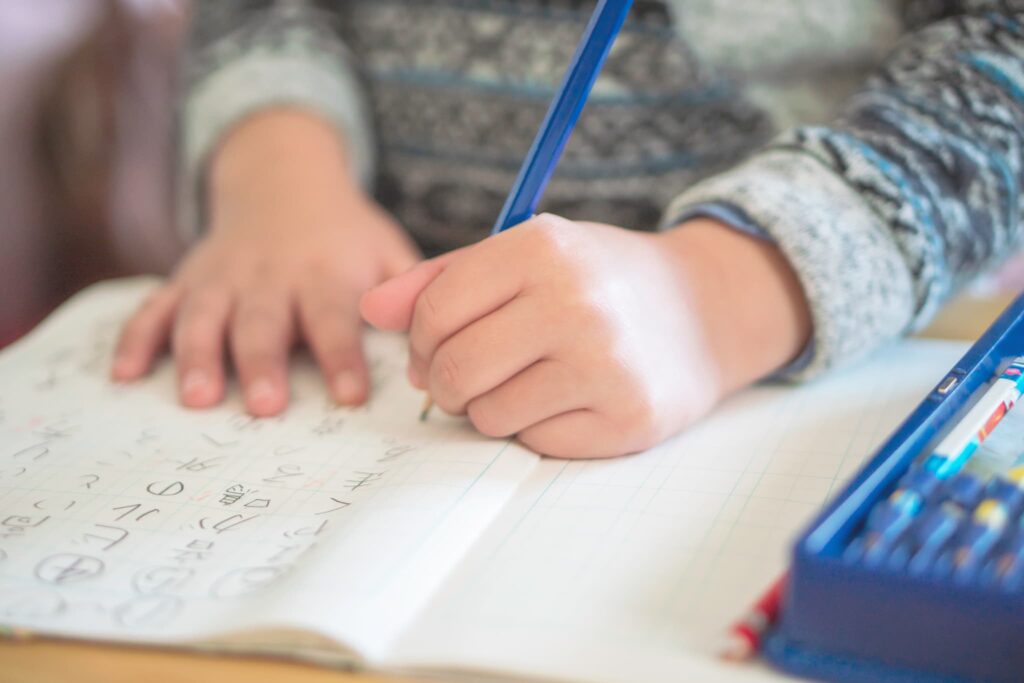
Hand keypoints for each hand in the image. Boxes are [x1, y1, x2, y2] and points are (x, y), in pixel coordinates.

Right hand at [111, 110, 418, 414]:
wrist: (284, 178)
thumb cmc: (346, 234)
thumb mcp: (387, 248)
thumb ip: (412, 290)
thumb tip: (445, 336)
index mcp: (324, 272)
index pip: (335, 318)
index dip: (342, 356)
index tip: (350, 395)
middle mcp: (270, 275)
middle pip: (264, 321)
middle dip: (264, 362)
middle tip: (267, 406)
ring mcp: (223, 277)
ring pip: (204, 316)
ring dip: (197, 356)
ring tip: (198, 398)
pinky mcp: (188, 279)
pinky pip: (156, 307)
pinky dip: (137, 339)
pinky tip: (125, 375)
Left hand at [360, 214, 809, 457]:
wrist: (704, 311)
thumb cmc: (598, 280)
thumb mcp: (527, 253)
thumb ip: (443, 278)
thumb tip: (369, 311)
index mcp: (542, 249)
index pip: (434, 311)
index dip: (421, 339)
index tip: (437, 344)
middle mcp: (575, 304)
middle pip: (455, 371)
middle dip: (447, 382)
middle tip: (468, 374)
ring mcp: (605, 366)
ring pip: (489, 416)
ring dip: (492, 407)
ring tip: (526, 380)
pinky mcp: (626, 419)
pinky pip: (535, 443)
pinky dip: (536, 428)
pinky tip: (566, 399)